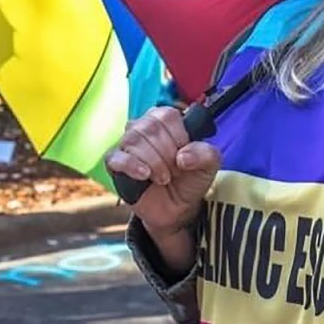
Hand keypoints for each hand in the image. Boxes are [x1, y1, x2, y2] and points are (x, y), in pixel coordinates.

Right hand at [105, 107, 220, 241]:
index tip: (184, 154)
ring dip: (153, 162)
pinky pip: (115, 156)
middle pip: (150, 127)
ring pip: (133, 140)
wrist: (176, 208)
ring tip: (164, 178)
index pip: (167, 115)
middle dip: (167, 153)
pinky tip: (144, 175)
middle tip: (175, 170)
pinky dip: (131, 165)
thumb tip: (183, 156)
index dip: (178, 136)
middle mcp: (143, 127)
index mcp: (165, 121)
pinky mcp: (114, 163)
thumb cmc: (189, 179)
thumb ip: (206, 154)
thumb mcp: (209, 166)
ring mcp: (126, 144)